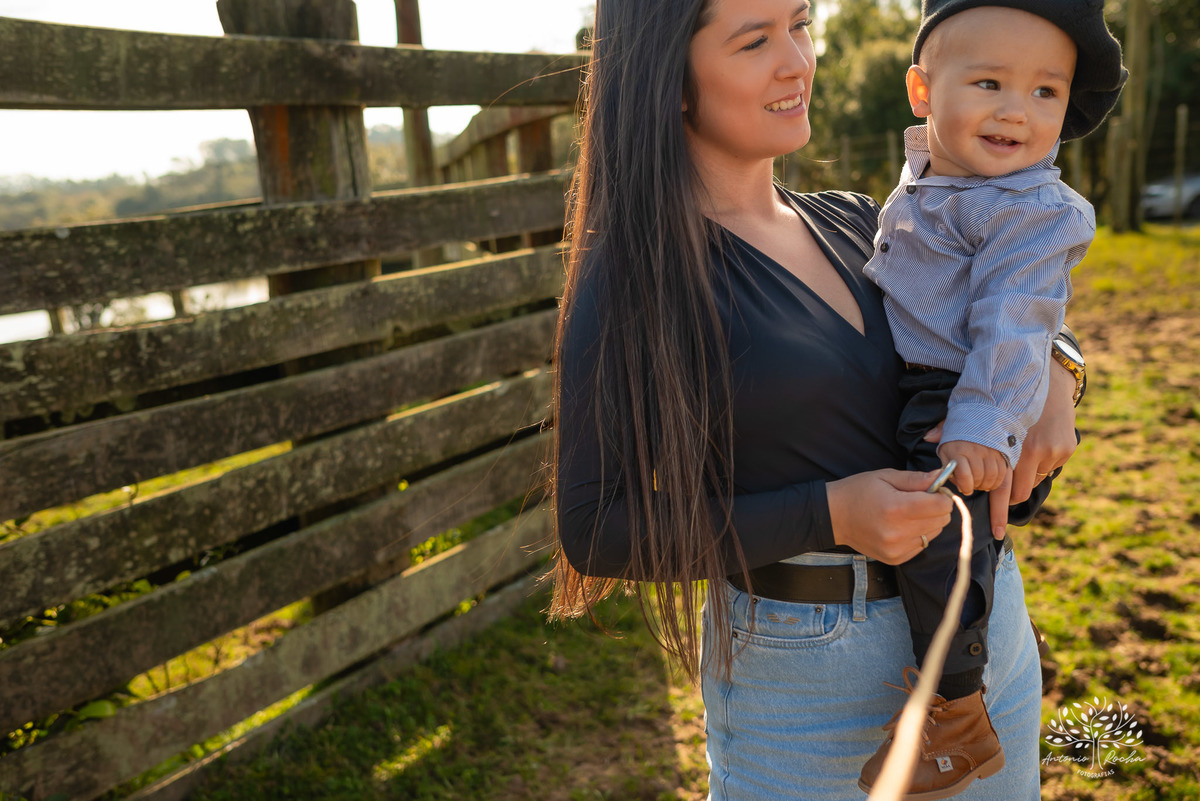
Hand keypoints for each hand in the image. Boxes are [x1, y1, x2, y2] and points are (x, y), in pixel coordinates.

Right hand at [827, 469, 952, 564]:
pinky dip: (916, 535)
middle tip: (919, 501)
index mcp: (897, 508)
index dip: (941, 496)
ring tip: (907, 514)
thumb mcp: (885, 476)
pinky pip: (921, 546)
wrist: (833, 516)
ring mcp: (896, 548)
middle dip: (936, 509)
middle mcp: (898, 532)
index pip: (942, 506)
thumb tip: (941, 476)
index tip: (932, 491)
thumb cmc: (858, 491)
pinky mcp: (894, 558)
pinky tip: (900, 527)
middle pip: (941, 521)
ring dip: (927, 523)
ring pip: (933, 534)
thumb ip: (916, 479)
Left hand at [924, 361, 1078, 538]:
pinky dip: (1038, 465)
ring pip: (1032, 482)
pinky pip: (1047, 469)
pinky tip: (1032, 446)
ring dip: (1023, 477)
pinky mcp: (1064, 449)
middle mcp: (1033, 452)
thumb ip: (955, 427)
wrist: (1048, 375)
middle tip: (1000, 491)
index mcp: (1008, 447)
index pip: (1004, 490)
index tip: (996, 532)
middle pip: (1019, 492)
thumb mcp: (979, 409)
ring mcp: (1052, 452)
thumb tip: (929, 438)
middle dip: (1007, 494)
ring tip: (1016, 460)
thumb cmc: (1007, 394)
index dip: (999, 512)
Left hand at [937, 440, 1009, 494]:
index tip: (965, 489)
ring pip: (992, 476)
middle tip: (972, 486)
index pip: (964, 475)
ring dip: (986, 484)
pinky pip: (1002, 471)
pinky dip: (997, 480)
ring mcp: (990, 451)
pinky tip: (991, 481)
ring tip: (981, 484)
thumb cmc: (956, 439)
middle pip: (979, 476)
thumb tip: (940, 477)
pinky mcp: (1001, 452)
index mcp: (959, 451)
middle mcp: (976, 450)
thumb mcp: (945, 449)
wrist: (975, 420)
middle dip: (975, 486)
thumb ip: (944, 465)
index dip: (965, 487)